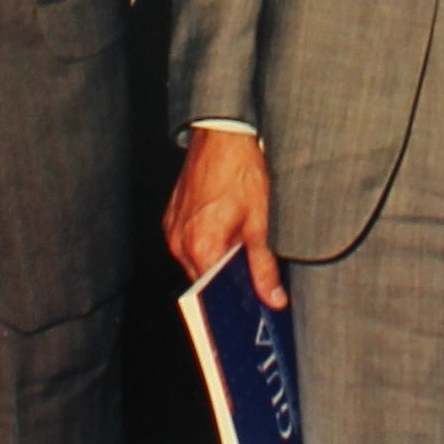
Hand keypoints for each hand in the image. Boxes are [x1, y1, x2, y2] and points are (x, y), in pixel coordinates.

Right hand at [164, 128, 285, 307]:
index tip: (250, 310)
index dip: (233, 302)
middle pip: (202, 279)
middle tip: (252, 281)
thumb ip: (263, 266)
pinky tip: (225, 233)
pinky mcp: (171, 215)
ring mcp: (172, 227)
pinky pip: (186, 242)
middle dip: (225, 282)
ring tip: (240, 251)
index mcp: (201, 246)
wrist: (222, 133)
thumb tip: (273, 299)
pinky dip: (204, 243)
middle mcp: (179, 241)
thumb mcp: (260, 222)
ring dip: (214, 260)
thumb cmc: (241, 172)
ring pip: (194, 260)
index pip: (213, 294)